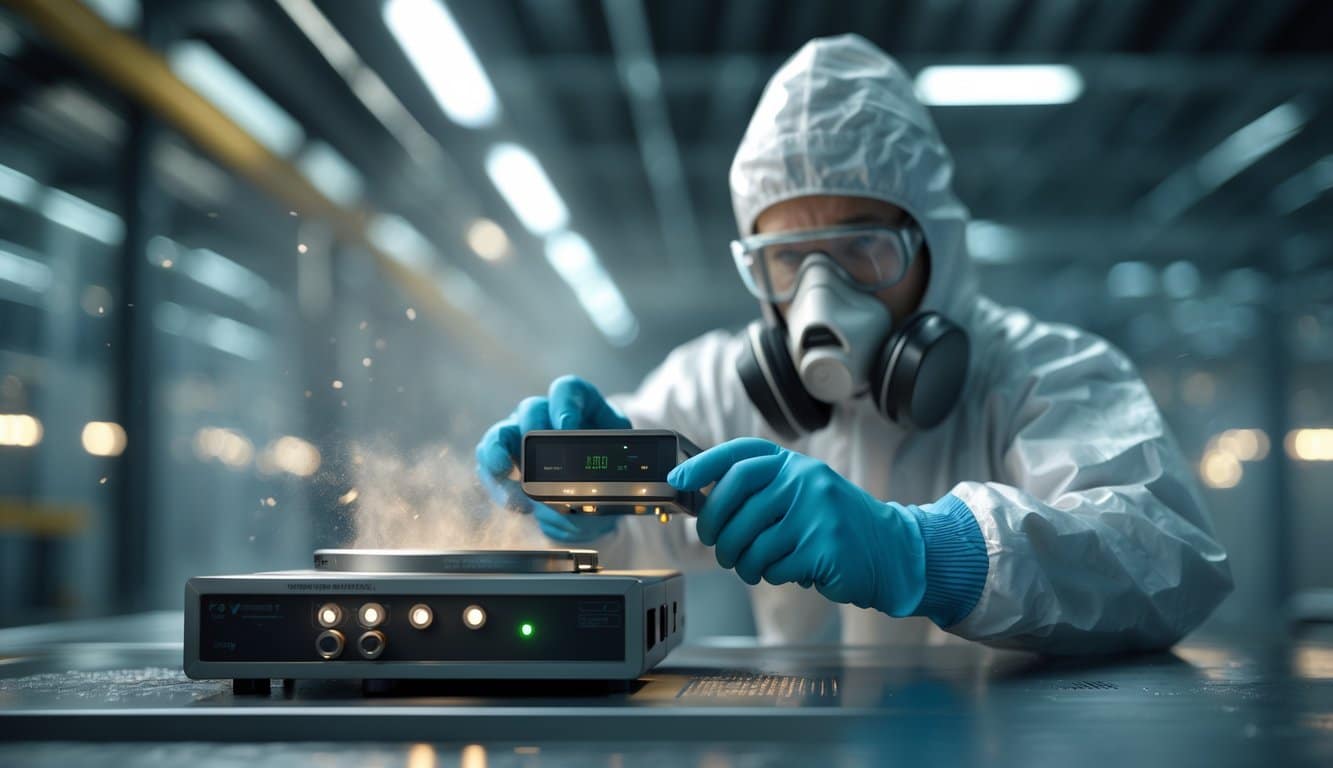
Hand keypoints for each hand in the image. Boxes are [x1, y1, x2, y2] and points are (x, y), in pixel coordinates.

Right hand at [475, 375, 629, 542]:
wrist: (598, 490)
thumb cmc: (611, 469)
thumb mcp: (620, 465)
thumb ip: (609, 475)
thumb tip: (594, 491)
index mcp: (581, 406)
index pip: (569, 390)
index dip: (565, 405)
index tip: (567, 427)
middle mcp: (547, 414)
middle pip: (531, 409)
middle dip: (530, 429)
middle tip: (534, 453)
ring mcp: (522, 434)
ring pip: (501, 433)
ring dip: (498, 453)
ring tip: (503, 472)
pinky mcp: (505, 458)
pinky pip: (490, 464)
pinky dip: (497, 483)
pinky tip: (516, 504)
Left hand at [668, 438, 926, 615]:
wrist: (891, 551)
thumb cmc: (835, 525)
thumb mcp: (802, 494)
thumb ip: (761, 491)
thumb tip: (702, 502)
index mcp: (794, 463)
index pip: (739, 455)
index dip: (703, 466)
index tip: (678, 480)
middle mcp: (804, 480)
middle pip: (733, 502)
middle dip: (716, 530)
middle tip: (719, 546)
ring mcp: (815, 512)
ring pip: (749, 543)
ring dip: (744, 563)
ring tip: (757, 566)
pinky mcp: (823, 547)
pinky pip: (773, 567)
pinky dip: (772, 575)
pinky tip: (789, 570)